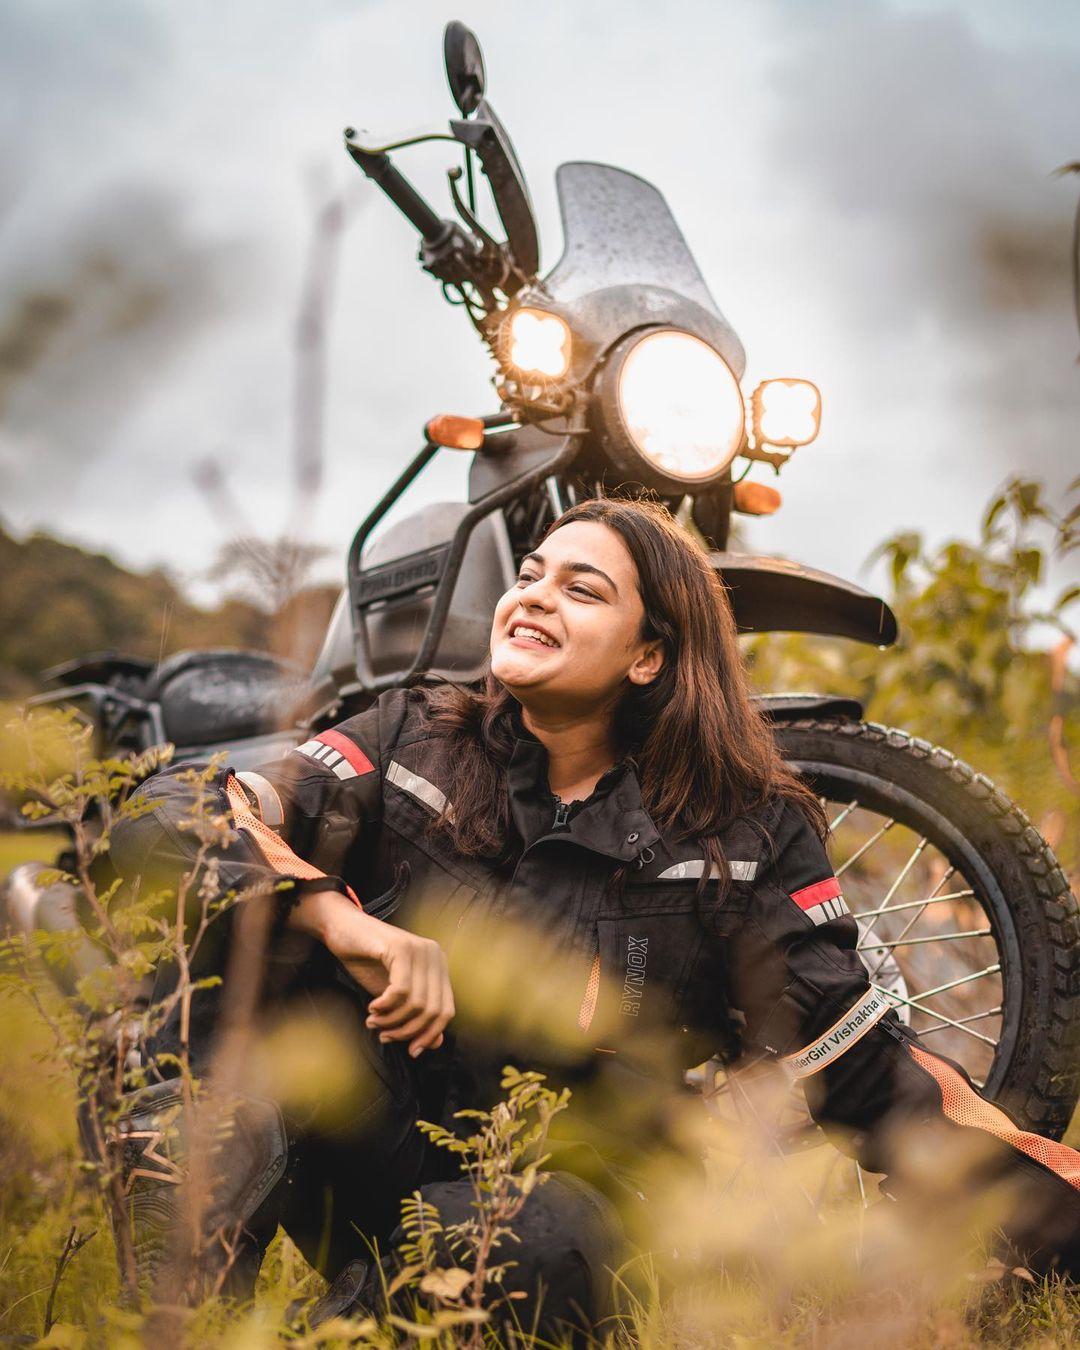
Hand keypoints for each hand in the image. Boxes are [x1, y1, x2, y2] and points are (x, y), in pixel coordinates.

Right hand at [290, 891, 454, 1056]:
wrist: (342, 929)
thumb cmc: (368, 961)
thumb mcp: (394, 995)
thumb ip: (414, 1015)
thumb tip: (437, 1043)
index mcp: (439, 966)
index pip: (446, 1011)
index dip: (430, 1035)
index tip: (411, 1051)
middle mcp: (435, 955)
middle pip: (434, 1010)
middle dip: (408, 1031)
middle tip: (385, 1036)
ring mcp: (420, 949)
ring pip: (417, 1003)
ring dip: (392, 1021)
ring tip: (374, 1022)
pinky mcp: (401, 947)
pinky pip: (401, 990)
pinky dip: (385, 1006)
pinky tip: (372, 1008)